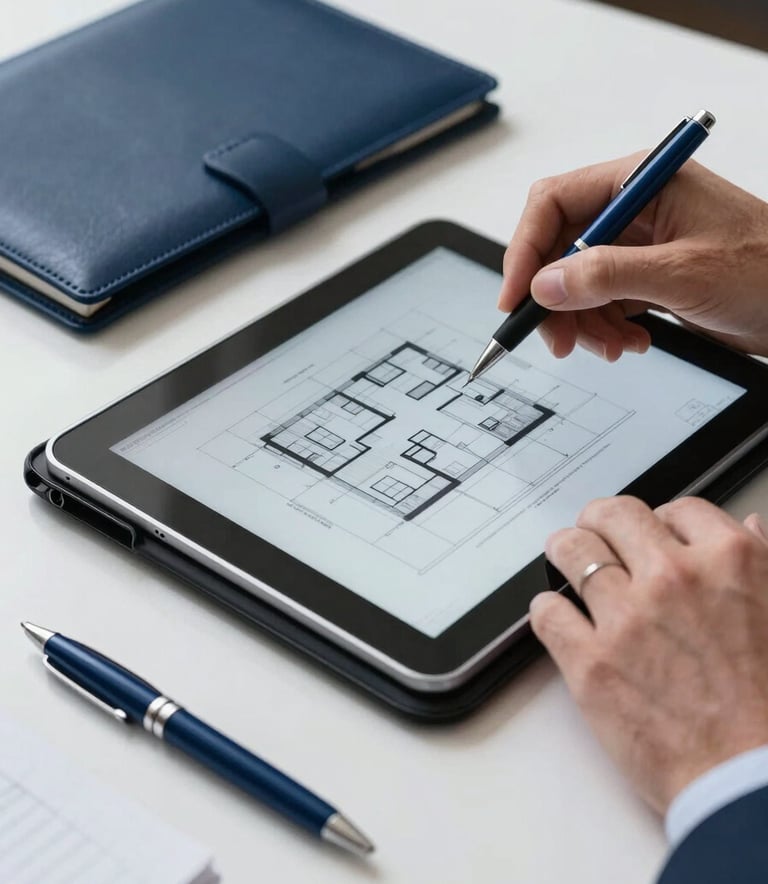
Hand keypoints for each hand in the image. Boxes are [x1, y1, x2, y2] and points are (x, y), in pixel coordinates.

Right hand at [498, 158, 767, 359]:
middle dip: (554, 299)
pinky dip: (604, 327)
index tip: (516, 297)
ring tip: (610, 347)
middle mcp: (633, 209)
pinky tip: (630, 342)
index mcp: (639, 182)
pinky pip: (601, 301)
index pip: (553, 203)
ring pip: (576, 282)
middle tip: (558, 340)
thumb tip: (545, 284)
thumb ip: (608, 276)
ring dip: (582, 322)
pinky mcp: (646, 276)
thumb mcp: (683, 273)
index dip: (525, 250)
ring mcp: (639, 244)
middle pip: (558, 249)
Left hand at [530, 496, 767, 813]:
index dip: (661, 521)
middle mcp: (673, 578)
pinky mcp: (590, 662)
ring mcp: (627, 618)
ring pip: (570, 551)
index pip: (677, 508)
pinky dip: (547, 610)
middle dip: (600, 521)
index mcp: (729, 560)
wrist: (753, 782)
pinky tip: (558, 617)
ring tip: (564, 560)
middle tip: (595, 533)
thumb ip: (763, 562)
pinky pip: (546, 612)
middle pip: (612, 516)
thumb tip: (748, 525)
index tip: (652, 535)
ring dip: (565, 552)